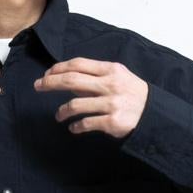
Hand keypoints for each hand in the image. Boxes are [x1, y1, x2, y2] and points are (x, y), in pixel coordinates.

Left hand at [33, 58, 148, 137]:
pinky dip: (76, 126)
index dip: (58, 68)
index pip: (78, 64)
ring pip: (76, 105)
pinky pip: (86, 123)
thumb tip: (68, 80)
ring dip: (62, 111)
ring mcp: (111, 104)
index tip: (46, 74)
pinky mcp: (112, 122)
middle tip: (38, 86)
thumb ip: (95, 77)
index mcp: (110, 70)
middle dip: (50, 82)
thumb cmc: (133, 94)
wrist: (155, 114)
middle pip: (72, 80)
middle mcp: (110, 85)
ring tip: (58, 116)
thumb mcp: (118, 78)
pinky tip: (73, 128)